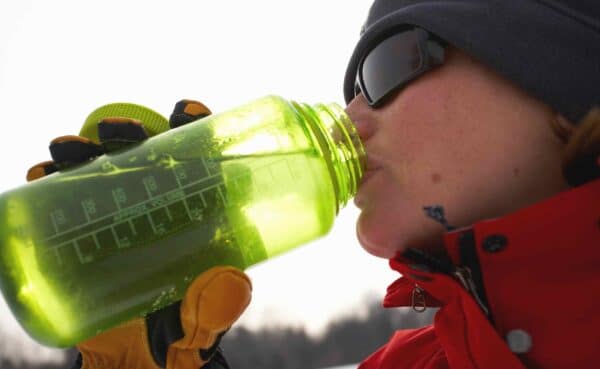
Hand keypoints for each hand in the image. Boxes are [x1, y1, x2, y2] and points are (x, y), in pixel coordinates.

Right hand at [27, 100, 251, 368]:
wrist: (137, 356)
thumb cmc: (182, 329)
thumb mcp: (206, 318)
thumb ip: (218, 304)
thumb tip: (226, 280)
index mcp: (198, 213)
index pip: (200, 157)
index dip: (195, 126)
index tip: (183, 112)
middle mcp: (160, 205)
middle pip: (147, 153)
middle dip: (130, 132)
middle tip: (116, 132)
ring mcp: (121, 214)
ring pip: (103, 167)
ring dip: (84, 149)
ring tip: (67, 147)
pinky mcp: (87, 231)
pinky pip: (66, 196)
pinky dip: (51, 180)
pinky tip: (42, 174)